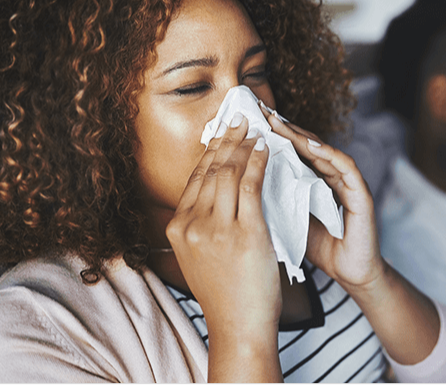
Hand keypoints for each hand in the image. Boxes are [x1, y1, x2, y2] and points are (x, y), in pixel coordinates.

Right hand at [165, 115, 280, 342]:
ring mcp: (216, 228)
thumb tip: (212, 201)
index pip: (195, 179)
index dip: (211, 152)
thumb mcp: (199, 257)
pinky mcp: (244, 232)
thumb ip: (201, 228)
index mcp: (179, 229)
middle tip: (240, 119)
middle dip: (227, 140)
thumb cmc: (226, 294)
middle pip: (210, 170)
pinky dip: (258, 163)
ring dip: (244, 146)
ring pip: (229, 173)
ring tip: (256, 129)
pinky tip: (267, 150)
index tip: (222, 133)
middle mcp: (192, 225)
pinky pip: (251, 186)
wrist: (239, 325)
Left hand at [261, 107, 385, 292]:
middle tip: (261, 113)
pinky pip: (347, 168)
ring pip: (324, 151)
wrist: (351, 274)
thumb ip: (273, 201)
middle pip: (307, 146)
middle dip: (284, 129)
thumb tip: (239, 186)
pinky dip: (330, 154)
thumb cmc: (322, 249)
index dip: (273, 139)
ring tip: (280, 123)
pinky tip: (312, 146)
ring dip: (302, 136)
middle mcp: (332, 177)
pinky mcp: (362, 194)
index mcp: (314, 182)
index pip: (292, 154)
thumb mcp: (288, 221)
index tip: (249, 126)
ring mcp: (349, 183)